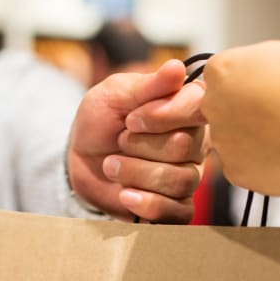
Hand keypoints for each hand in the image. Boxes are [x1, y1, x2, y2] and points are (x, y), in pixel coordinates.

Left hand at [67, 59, 207, 222]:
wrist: (80, 162)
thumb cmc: (100, 122)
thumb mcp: (114, 94)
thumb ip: (146, 86)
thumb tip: (177, 68)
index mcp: (186, 109)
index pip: (198, 106)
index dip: (162, 114)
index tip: (131, 118)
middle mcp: (195, 143)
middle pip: (183, 145)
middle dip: (139, 144)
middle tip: (119, 141)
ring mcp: (188, 177)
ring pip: (180, 180)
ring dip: (135, 172)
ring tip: (111, 166)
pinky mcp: (176, 207)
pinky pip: (179, 212)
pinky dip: (148, 204)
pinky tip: (125, 194)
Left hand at [201, 41, 279, 194]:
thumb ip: (255, 64)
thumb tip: (252, 75)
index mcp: (221, 71)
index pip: (220, 76)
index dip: (245, 82)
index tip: (264, 88)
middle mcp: (212, 106)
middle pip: (222, 109)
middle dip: (243, 112)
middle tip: (277, 114)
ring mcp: (221, 142)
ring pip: (234, 140)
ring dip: (254, 138)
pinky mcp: (234, 172)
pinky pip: (245, 166)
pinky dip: (262, 163)